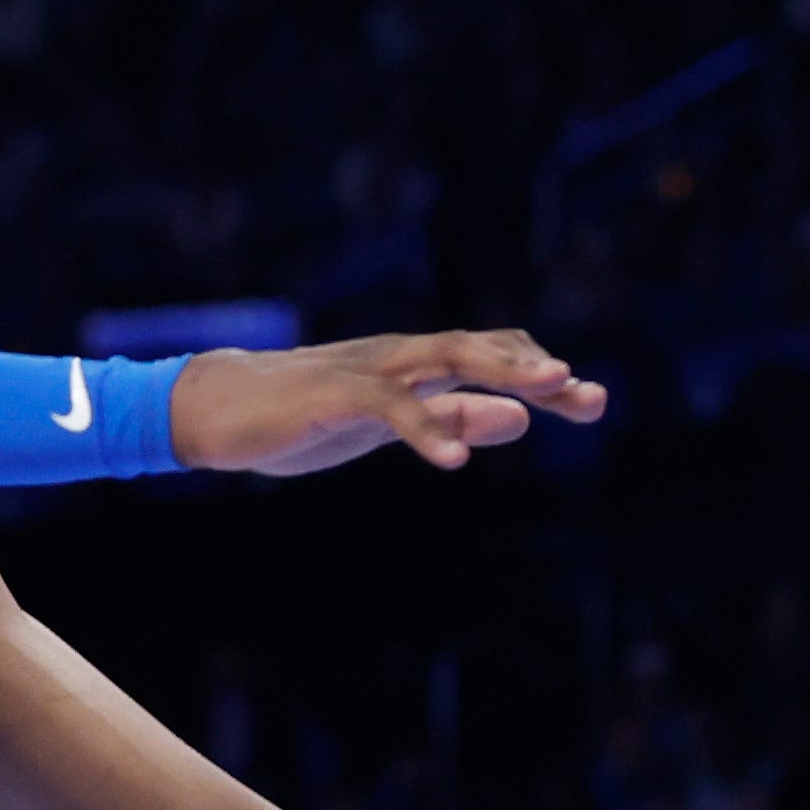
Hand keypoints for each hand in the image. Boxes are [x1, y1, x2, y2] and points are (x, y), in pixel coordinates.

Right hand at [166, 328, 607, 476]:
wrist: (219, 409)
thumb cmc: (307, 418)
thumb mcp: (392, 426)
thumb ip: (453, 418)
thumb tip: (521, 418)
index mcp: (417, 366)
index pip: (493, 357)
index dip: (540, 375)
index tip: (590, 402)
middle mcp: (402, 356)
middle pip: (482, 348)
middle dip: (536, 369)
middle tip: (587, 394)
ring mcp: (369, 368)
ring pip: (446, 355)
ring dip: (499, 369)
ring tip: (546, 390)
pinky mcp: (335, 393)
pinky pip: (390, 403)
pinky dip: (425, 427)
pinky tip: (455, 461)